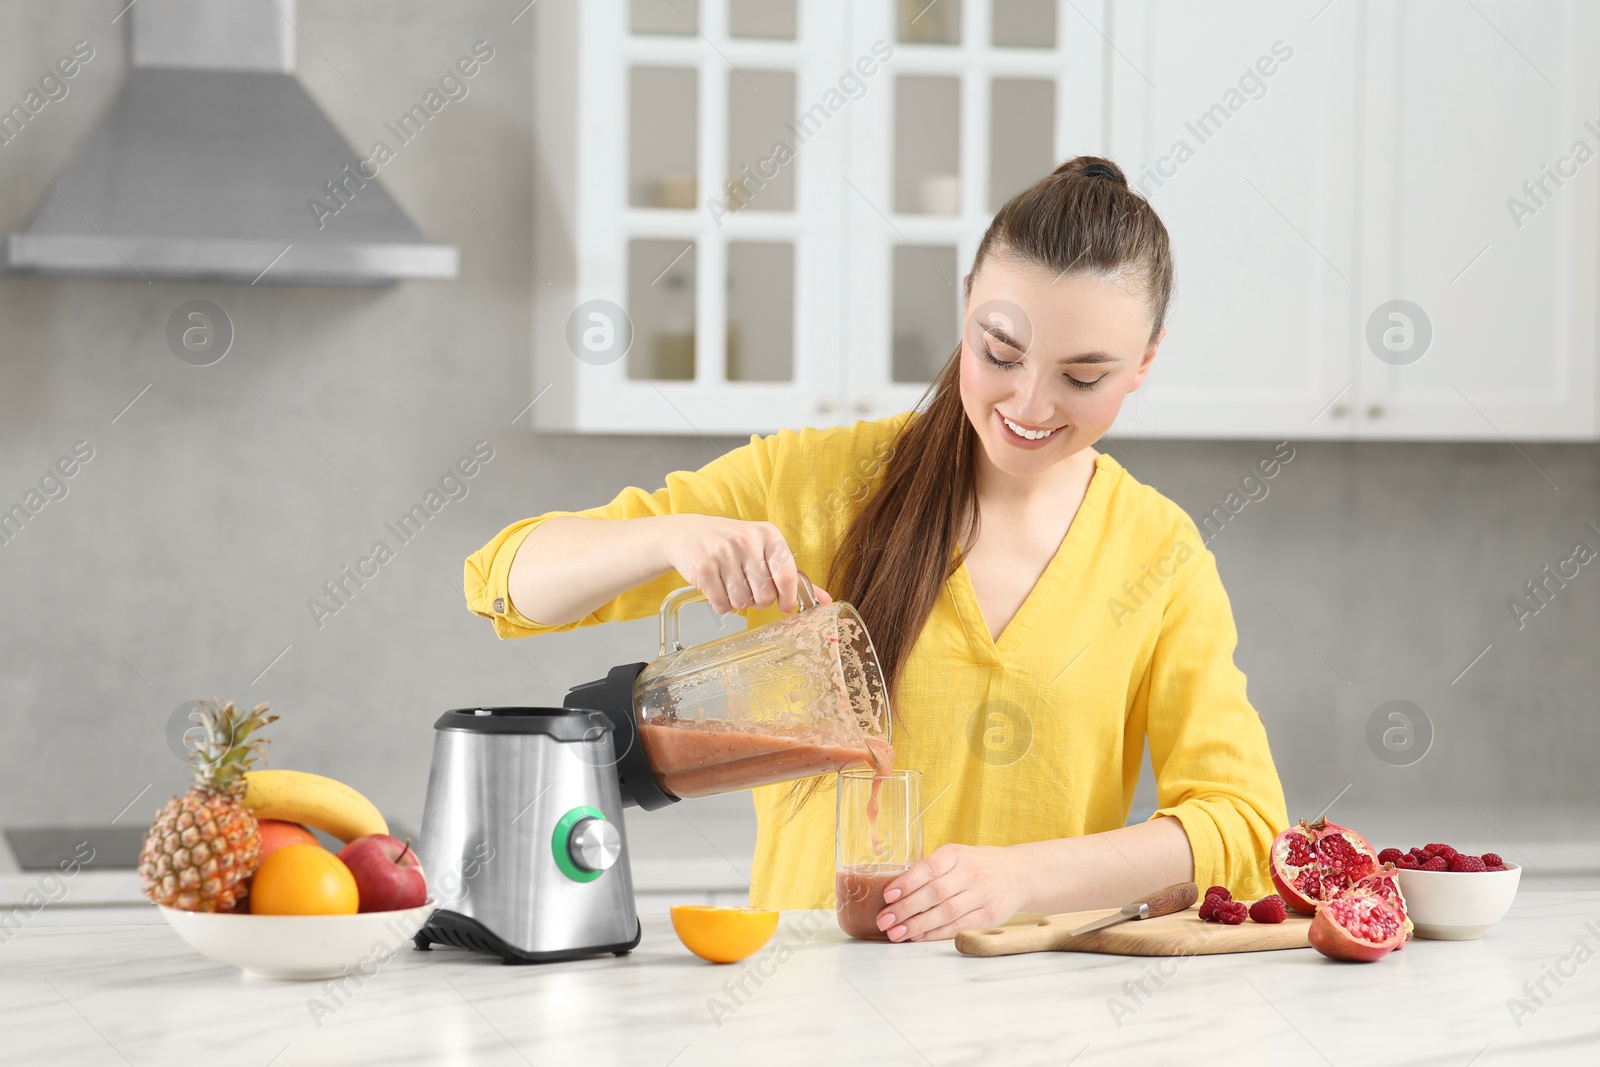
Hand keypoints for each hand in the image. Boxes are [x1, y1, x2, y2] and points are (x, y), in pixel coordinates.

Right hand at [660, 515, 832, 614]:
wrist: (687, 533)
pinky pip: (722, 604)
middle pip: (765, 595)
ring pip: (743, 602)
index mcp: (768, 534)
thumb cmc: (733, 545)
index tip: (785, 606)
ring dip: (739, 602)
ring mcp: (723, 553)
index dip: (788, 598)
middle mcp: (747, 540)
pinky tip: (717, 588)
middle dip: (759, 600)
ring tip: (731, 585)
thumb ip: (794, 577)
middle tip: (750, 589)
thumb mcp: (765, 550)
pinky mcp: (703, 568)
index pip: (787, 576)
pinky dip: (721, 604)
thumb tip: (826, 602)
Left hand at [875, 844, 1027, 941]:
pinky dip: (935, 933)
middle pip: (935, 893)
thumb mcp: (955, 856)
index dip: (907, 883)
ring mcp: (982, 895)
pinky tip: (918, 936)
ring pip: (945, 913)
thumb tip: (895, 891)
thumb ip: (930, 869)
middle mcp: (970, 873)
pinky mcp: (989, 916)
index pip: (929, 868)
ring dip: (917, 925)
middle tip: (884, 920)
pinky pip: (958, 926)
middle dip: (906, 909)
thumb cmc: (976, 865)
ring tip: (896, 933)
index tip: (888, 896)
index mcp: (956, 854)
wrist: (1017, 874)